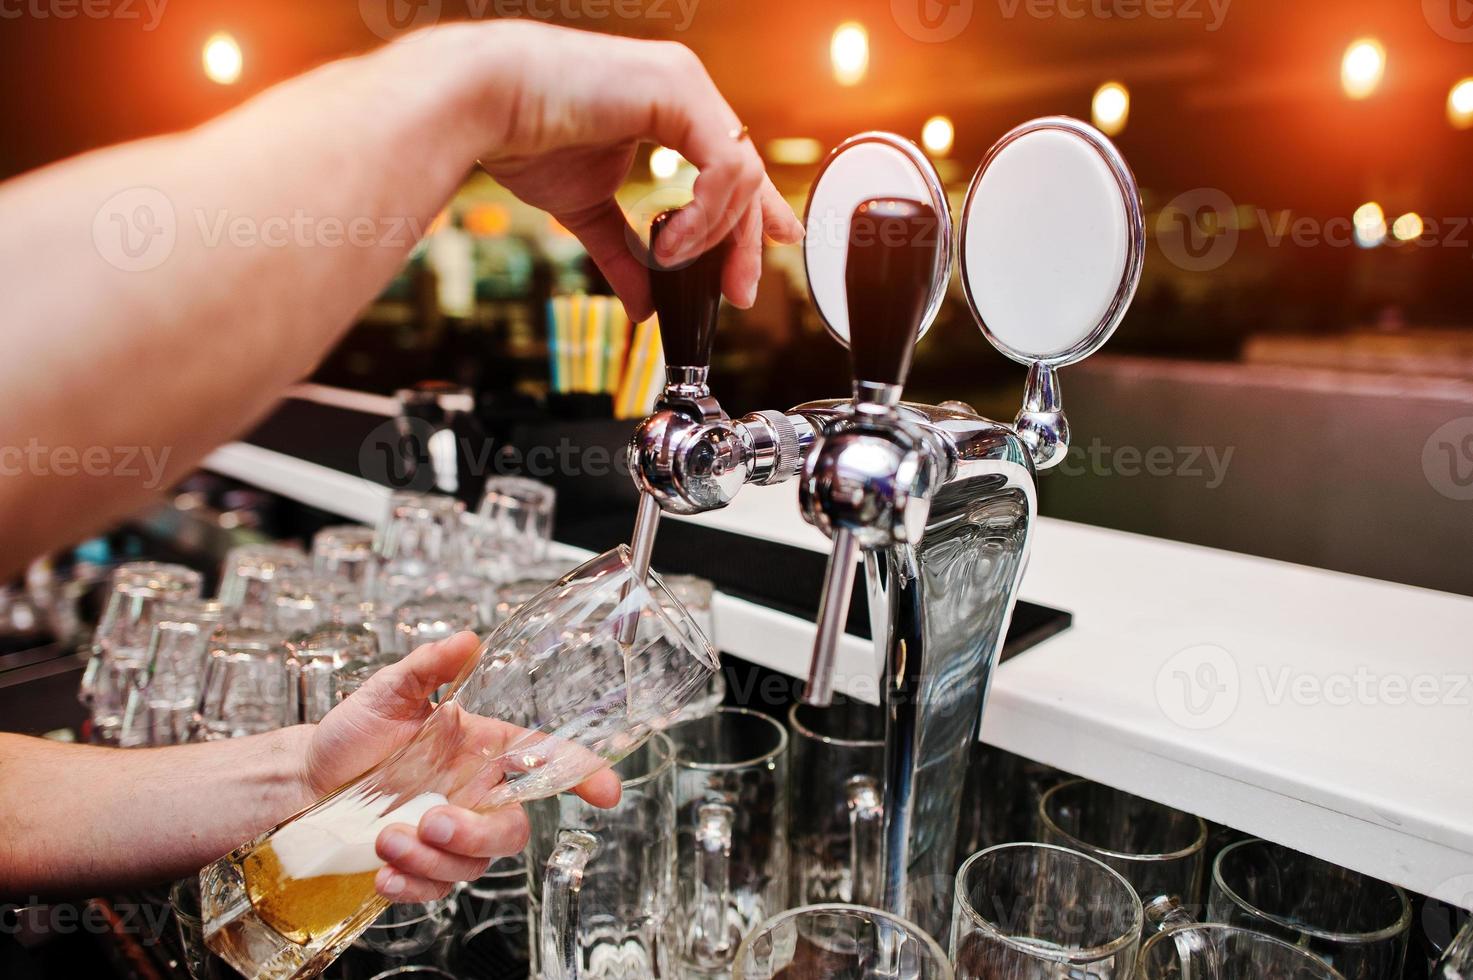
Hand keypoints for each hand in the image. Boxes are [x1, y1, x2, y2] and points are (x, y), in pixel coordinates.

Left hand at [304, 632, 620, 902]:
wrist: (305, 781)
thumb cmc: (354, 735)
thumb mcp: (388, 692)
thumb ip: (429, 666)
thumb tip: (466, 640)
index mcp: (482, 750)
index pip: (546, 762)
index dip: (582, 775)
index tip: (606, 790)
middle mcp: (474, 795)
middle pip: (511, 829)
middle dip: (477, 833)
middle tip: (432, 822)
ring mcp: (450, 835)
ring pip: (473, 864)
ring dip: (432, 858)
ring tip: (385, 837)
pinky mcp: (422, 866)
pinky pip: (436, 889)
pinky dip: (413, 884)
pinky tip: (384, 870)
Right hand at [464, 21, 803, 317]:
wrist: (482, 106)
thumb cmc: (523, 138)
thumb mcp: (588, 212)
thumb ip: (625, 255)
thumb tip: (644, 306)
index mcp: (669, 109)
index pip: (733, 162)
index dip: (760, 210)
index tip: (775, 248)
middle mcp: (684, 89)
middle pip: (746, 173)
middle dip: (748, 240)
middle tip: (739, 291)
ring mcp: (684, 84)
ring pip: (741, 173)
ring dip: (716, 233)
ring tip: (673, 262)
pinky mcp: (678, 88)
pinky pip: (723, 164)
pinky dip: (705, 214)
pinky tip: (674, 242)